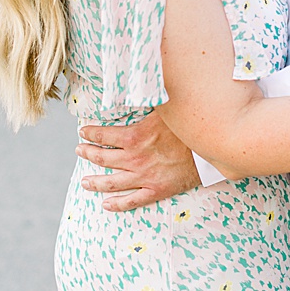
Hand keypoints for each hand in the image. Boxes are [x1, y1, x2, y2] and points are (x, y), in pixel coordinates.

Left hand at [74, 111, 200, 211]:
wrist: (210, 150)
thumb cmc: (186, 127)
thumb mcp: (163, 109)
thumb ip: (144, 102)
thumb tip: (133, 86)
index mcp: (134, 137)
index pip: (102, 135)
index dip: (89, 134)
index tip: (82, 132)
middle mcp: (134, 158)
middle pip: (102, 158)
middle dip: (87, 154)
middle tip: (80, 151)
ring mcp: (144, 177)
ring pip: (111, 182)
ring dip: (95, 182)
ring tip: (84, 181)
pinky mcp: (156, 190)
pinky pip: (132, 201)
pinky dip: (117, 204)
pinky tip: (106, 204)